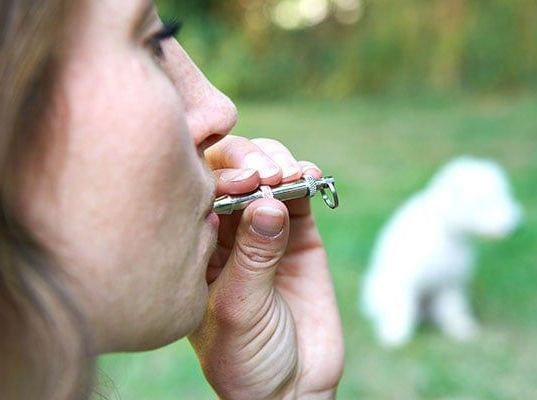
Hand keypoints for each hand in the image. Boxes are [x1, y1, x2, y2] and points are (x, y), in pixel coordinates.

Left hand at [189, 136, 343, 398]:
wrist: (291, 385)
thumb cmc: (246, 357)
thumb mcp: (239, 310)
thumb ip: (253, 257)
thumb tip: (268, 202)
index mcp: (194, 245)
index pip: (194, 189)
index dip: (215, 173)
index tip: (240, 182)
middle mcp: (225, 230)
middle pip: (229, 171)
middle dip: (247, 162)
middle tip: (265, 175)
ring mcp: (263, 229)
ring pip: (265, 174)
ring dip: (278, 163)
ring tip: (289, 177)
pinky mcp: (300, 235)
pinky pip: (300, 195)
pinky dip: (306, 178)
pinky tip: (309, 177)